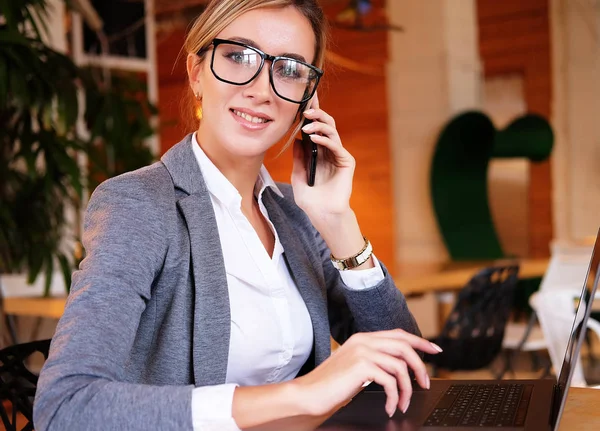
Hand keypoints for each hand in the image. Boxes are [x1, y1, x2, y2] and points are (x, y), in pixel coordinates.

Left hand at [291, 93, 354, 222]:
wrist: (322, 215)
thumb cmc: (310, 200)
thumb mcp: (298, 177)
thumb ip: (298, 159)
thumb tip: (295, 141)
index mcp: (318, 153)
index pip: (315, 128)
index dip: (311, 114)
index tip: (302, 100)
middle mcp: (329, 151)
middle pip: (325, 124)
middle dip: (316, 113)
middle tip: (304, 109)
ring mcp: (338, 155)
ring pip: (332, 131)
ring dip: (319, 124)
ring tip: (306, 125)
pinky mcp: (346, 162)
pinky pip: (335, 145)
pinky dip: (325, 139)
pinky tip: (313, 137)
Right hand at [291, 329, 441, 417]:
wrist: (309, 394)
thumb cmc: (331, 385)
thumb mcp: (355, 367)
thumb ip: (374, 360)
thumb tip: (400, 369)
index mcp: (363, 338)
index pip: (398, 334)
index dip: (419, 341)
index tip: (434, 350)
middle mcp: (364, 340)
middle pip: (404, 346)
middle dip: (420, 366)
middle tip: (424, 384)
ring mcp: (362, 351)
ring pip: (400, 365)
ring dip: (407, 389)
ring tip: (403, 403)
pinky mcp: (361, 366)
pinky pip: (390, 381)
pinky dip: (395, 397)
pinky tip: (391, 406)